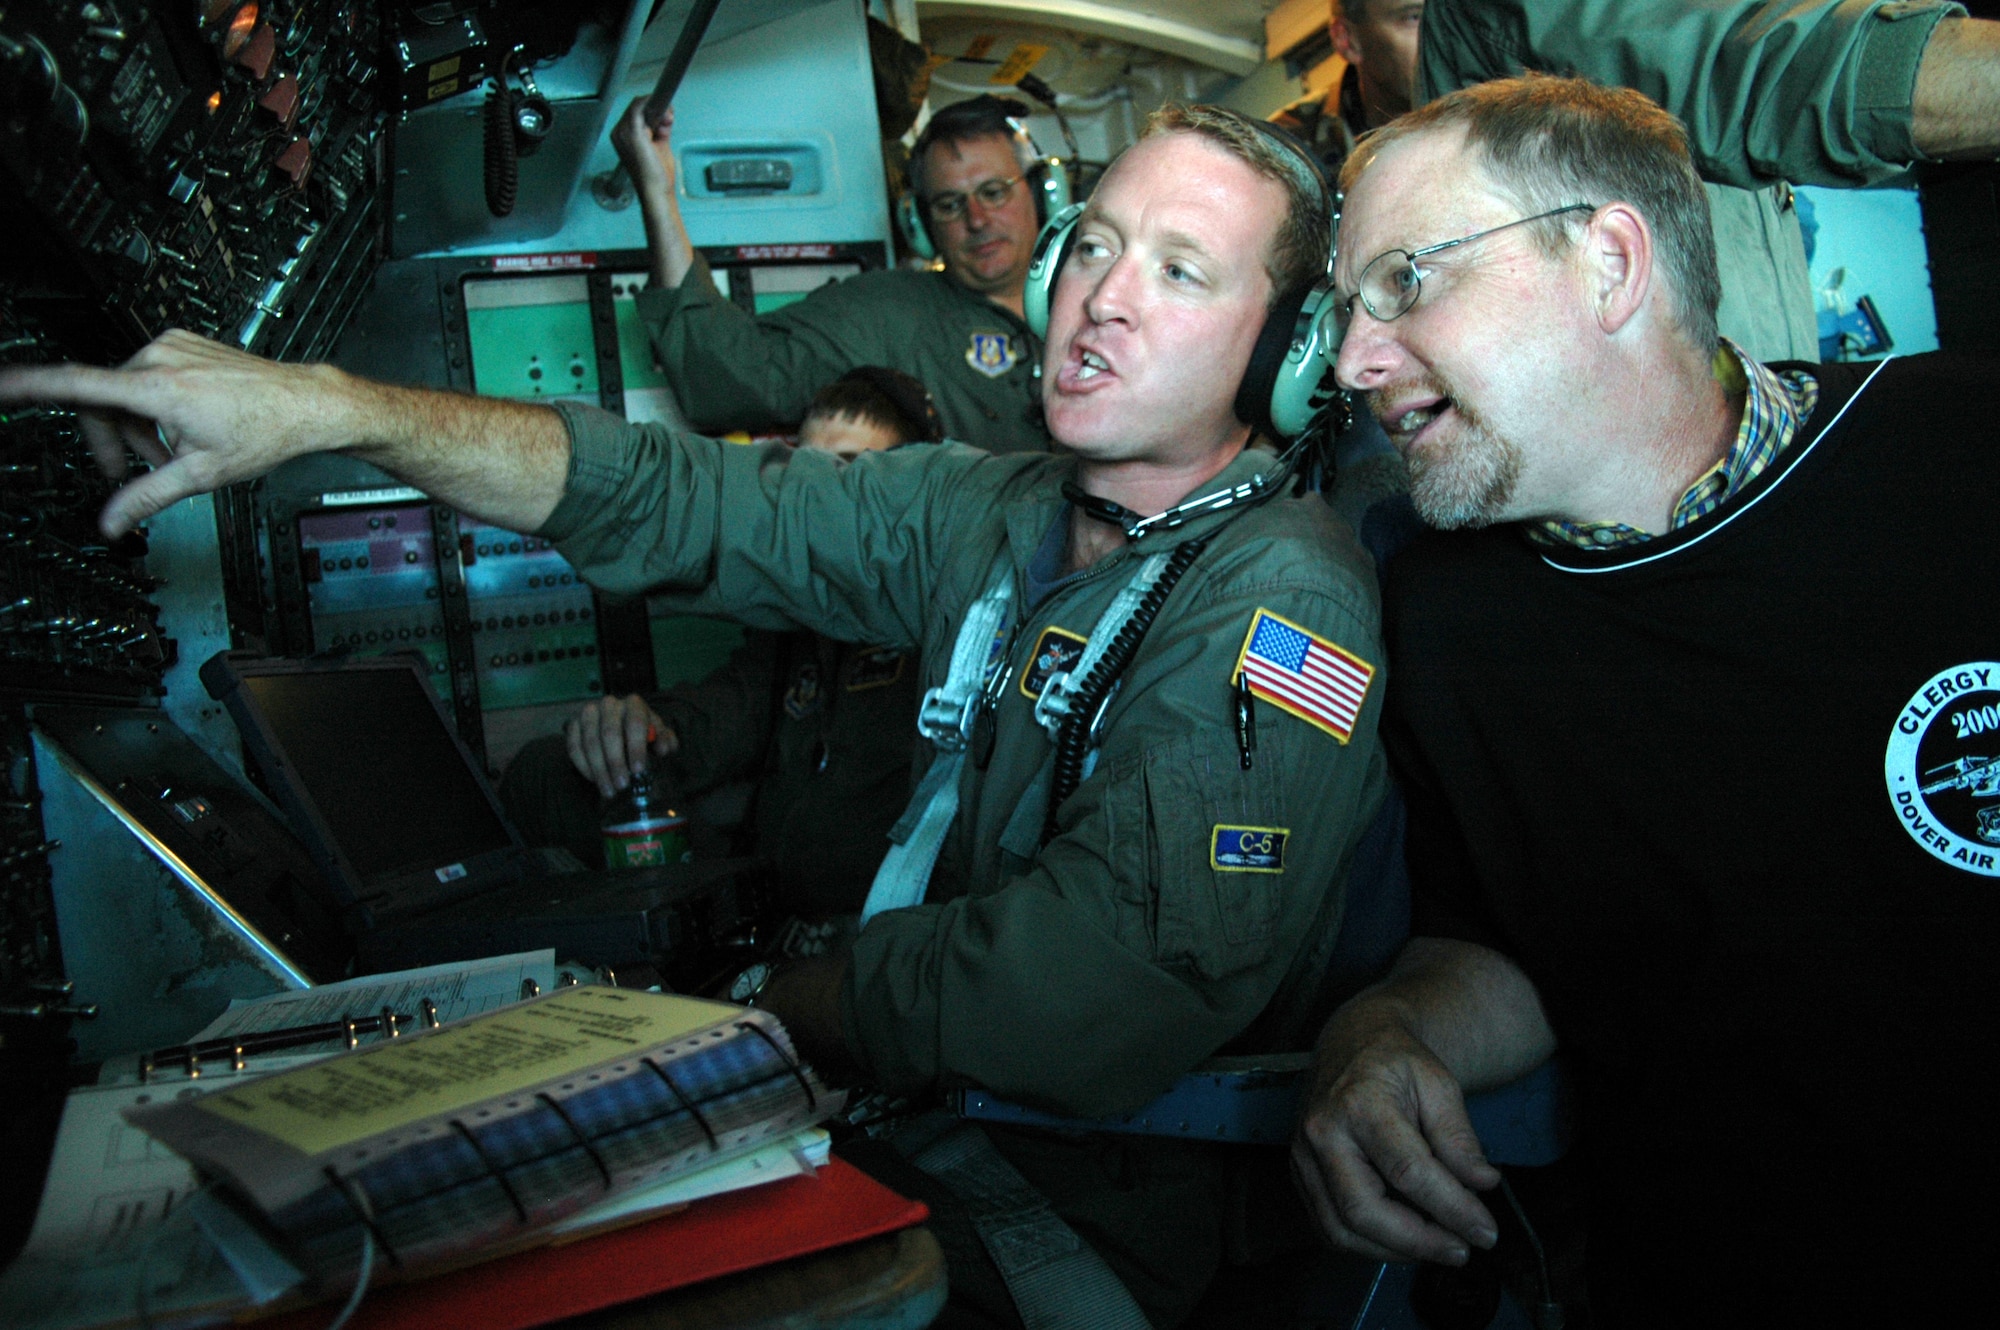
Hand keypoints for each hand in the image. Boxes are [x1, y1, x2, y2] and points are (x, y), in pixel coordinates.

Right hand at [0, 330, 367, 537]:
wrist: (305, 404)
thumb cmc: (265, 431)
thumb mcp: (200, 475)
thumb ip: (147, 497)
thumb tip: (113, 523)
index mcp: (156, 387)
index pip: (73, 384)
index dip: (26, 386)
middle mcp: (158, 357)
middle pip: (101, 400)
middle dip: (112, 440)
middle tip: (134, 472)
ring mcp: (171, 347)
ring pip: (125, 390)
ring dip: (136, 425)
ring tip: (171, 452)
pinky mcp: (183, 345)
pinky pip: (147, 376)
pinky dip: (153, 406)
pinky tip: (182, 427)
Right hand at [565, 693, 678, 797]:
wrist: (622, 727)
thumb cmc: (644, 734)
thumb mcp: (659, 736)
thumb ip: (666, 741)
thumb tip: (663, 749)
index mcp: (634, 704)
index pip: (635, 723)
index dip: (636, 747)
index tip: (638, 770)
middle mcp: (609, 704)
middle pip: (609, 733)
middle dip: (616, 762)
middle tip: (622, 785)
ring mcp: (589, 712)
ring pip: (590, 742)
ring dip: (599, 769)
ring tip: (609, 790)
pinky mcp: (573, 724)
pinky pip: (574, 746)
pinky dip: (583, 766)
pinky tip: (594, 780)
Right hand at [611, 97, 676, 201]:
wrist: (655, 191)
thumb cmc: (656, 177)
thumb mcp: (660, 146)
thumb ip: (661, 131)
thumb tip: (666, 117)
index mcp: (622, 137)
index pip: (634, 114)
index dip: (651, 111)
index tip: (666, 115)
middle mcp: (619, 133)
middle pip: (636, 108)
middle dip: (655, 108)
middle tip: (669, 117)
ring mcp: (623, 132)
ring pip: (638, 105)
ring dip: (656, 107)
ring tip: (668, 118)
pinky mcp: (632, 132)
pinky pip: (639, 107)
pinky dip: (651, 104)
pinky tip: (663, 109)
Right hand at [1291, 1020, 1501, 1265]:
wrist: (1351, 1042)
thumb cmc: (1395, 1061)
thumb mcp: (1439, 1083)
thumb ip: (1459, 1136)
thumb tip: (1481, 1183)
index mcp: (1359, 1103)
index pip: (1408, 1172)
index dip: (1452, 1209)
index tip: (1484, 1231)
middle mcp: (1322, 1133)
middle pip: (1363, 1211)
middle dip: (1418, 1242)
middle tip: (1460, 1249)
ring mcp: (1303, 1157)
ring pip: (1341, 1230)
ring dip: (1394, 1251)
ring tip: (1436, 1245)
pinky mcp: (1300, 1174)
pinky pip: (1329, 1227)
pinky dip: (1368, 1244)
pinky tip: (1402, 1237)